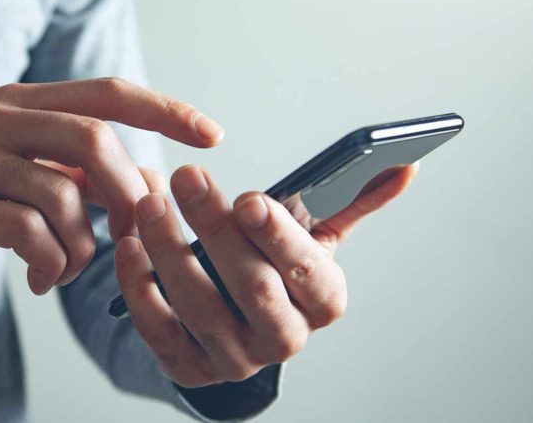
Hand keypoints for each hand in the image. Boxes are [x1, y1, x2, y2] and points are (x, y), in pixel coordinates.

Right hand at [0, 78, 223, 293]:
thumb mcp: (9, 166)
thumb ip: (69, 168)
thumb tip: (146, 182)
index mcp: (17, 101)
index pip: (105, 92)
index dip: (164, 108)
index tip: (212, 134)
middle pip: (92, 138)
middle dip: (126, 192)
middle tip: (131, 236)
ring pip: (60, 190)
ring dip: (83, 244)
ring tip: (67, 269)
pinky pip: (22, 230)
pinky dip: (48, 261)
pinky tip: (39, 278)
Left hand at [114, 162, 417, 386]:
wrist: (232, 324)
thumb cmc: (272, 267)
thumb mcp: (312, 237)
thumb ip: (350, 201)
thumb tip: (404, 164)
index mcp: (321, 302)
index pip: (310, 275)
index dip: (280, 238)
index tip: (250, 198)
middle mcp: (283, 337)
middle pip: (253, 287)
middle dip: (217, 230)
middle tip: (186, 177)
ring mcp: (234, 358)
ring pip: (200, 307)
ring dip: (169, 250)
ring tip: (149, 202)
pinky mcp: (188, 367)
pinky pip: (159, 331)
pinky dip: (139, 288)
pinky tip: (128, 246)